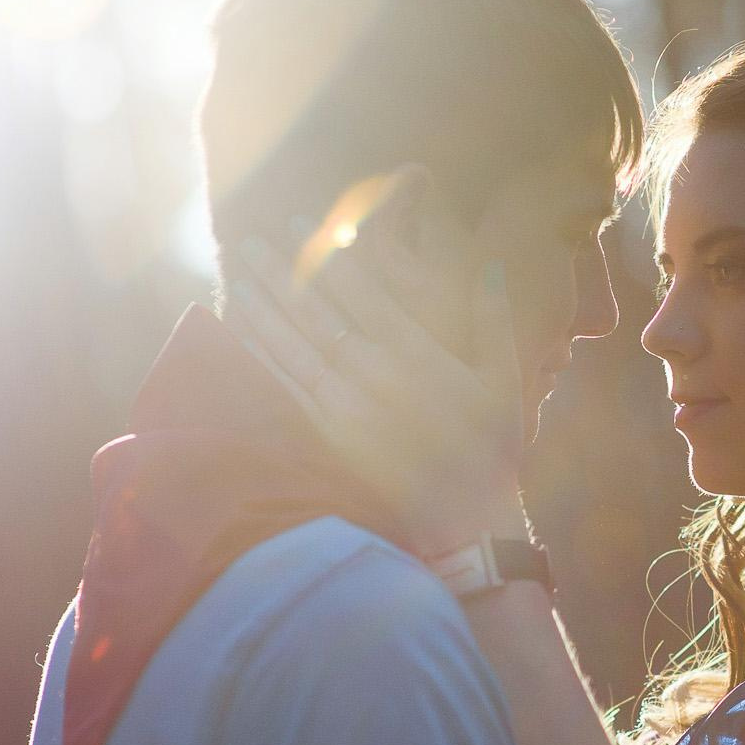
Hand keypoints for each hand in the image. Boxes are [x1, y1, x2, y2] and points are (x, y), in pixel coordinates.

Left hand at [226, 226, 526, 552]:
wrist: (469, 522)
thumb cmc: (494, 451)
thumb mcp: (506, 382)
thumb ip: (494, 320)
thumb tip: (492, 266)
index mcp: (417, 351)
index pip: (361, 288)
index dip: (326, 252)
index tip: (298, 222)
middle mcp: (376, 371)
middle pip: (317, 311)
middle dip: (281, 273)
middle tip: (249, 242)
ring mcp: (349, 404)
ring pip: (294, 344)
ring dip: (262, 310)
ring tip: (237, 279)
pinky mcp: (332, 435)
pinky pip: (288, 386)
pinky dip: (262, 357)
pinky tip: (244, 335)